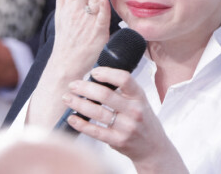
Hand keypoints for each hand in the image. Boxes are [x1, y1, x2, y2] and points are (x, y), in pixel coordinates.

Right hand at [51, 0, 110, 76]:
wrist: (66, 66)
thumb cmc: (65, 39)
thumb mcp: (60, 14)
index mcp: (69, 7)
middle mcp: (78, 13)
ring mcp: (88, 24)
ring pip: (93, 0)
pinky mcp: (98, 35)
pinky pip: (101, 21)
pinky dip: (102, 11)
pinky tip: (104, 0)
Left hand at [63, 66, 187, 173]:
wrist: (153, 148)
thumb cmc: (142, 119)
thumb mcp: (139, 100)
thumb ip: (123, 90)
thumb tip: (95, 76)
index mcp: (139, 96)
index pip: (124, 79)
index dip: (107, 73)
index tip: (93, 72)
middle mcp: (134, 111)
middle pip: (105, 95)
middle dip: (85, 88)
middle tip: (73, 85)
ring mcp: (126, 127)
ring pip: (97, 113)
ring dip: (78, 104)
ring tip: (67, 98)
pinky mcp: (118, 141)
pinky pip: (96, 131)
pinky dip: (81, 124)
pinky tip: (72, 117)